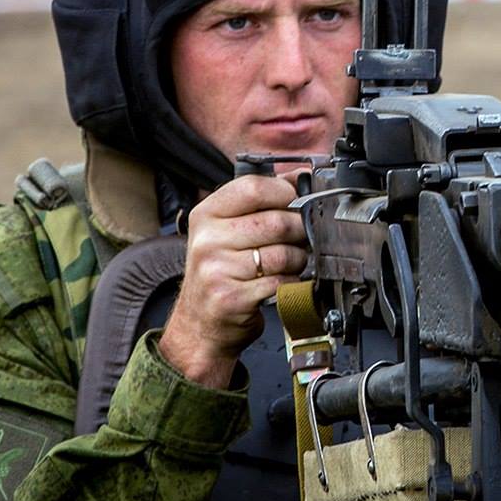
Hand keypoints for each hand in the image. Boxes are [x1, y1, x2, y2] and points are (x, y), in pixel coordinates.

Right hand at [159, 174, 308, 387]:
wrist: (200, 325)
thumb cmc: (220, 272)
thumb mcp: (227, 230)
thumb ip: (260, 202)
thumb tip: (300, 176)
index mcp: (206, 215)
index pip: (253, 187)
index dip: (284, 193)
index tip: (295, 202)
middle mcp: (207, 240)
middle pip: (277, 222)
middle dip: (299, 231)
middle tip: (299, 239)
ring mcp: (217, 270)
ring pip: (284, 254)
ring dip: (298, 260)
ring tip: (289, 263)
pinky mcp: (232, 298)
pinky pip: (282, 282)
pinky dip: (291, 283)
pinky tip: (282, 283)